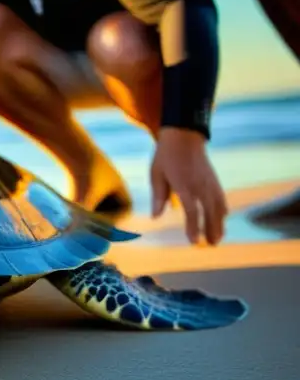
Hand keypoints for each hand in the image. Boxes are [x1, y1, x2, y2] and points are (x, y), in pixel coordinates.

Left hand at [150, 127, 227, 245]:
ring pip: (218, 206)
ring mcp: (210, 182)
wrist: (184, 135)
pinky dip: (223, 209)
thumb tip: (155, 216)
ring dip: (219, 223)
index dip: (193, 227)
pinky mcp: (213, 179)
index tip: (194, 241)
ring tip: (218, 238)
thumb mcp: (156, 174)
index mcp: (185, 186)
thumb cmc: (166, 155)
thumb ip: (158, 196)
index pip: (191, 211)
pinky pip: (221, 197)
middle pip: (209, 212)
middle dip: (211, 229)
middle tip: (211, 245)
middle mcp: (200, 185)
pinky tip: (223, 217)